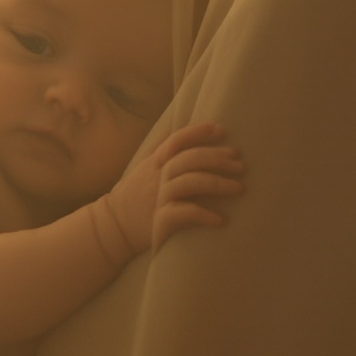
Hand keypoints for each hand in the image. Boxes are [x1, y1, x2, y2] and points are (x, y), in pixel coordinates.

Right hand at [99, 122, 243, 255]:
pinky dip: (204, 215)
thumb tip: (179, 127)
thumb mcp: (145, 168)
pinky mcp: (160, 220)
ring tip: (240, 188)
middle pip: (189, 159)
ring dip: (218, 183)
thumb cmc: (136, 196)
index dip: (197, 132)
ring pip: (190, 182)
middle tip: (242, 165)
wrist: (113, 227)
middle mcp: (158, 176)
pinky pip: (185, 213)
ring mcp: (159, 198)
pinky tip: (221, 220)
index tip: (220, 129)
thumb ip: (162, 151)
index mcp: (156, 162)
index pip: (176, 141)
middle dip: (217, 159)